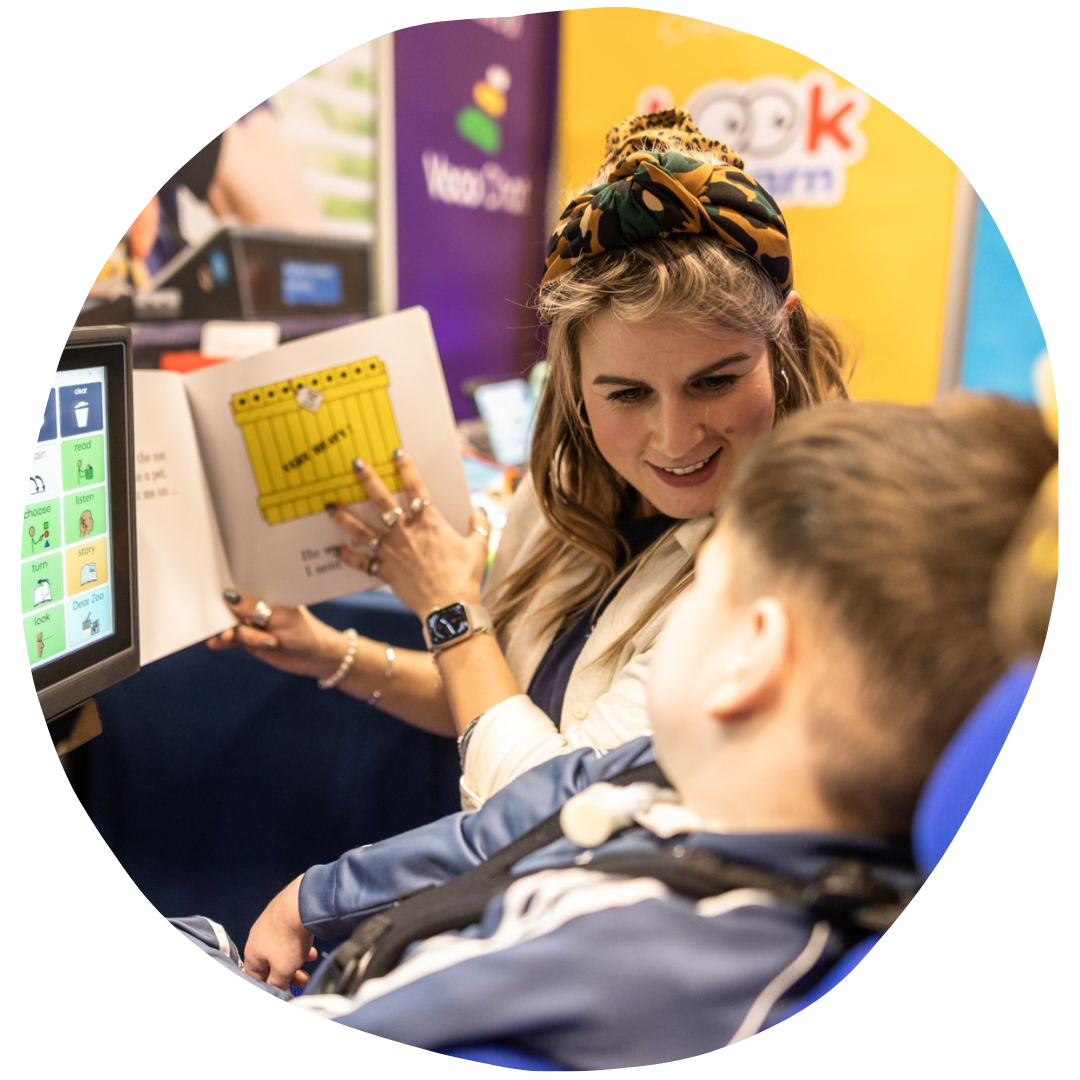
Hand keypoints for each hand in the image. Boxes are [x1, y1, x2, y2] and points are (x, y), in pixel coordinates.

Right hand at [207, 592, 348, 682]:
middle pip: (232, 606)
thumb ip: (254, 609)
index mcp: (268, 593)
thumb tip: (229, 597)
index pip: (244, 585)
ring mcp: (252, 624)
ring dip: (226, 631)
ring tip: (226, 638)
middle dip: (223, 612)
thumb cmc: (304, 632)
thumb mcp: (279, 618)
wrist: (316, 658)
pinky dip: (224, 642)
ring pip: (232, 625)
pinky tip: (215, 644)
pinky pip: (233, 640)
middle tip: (220, 622)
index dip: (229, 586)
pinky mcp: (250, 641)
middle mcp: (258, 607)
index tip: (213, 588)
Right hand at [244, 876, 317, 989]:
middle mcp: (256, 938)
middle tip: (304, 980)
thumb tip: (276, 991)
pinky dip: (299, 944)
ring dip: (296, 959)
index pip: (256, 978)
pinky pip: (288, 935)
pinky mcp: (282, 913)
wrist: (301, 904)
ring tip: (310, 959)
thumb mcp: (282, 970)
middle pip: (270, 964)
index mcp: (251, 954)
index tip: (286, 992)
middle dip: (288, 974)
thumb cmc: (288, 941)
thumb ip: (277, 985)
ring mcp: (269, 924)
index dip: (270, 988)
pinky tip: (311, 946)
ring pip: (281, 950)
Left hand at [330, 450, 489, 617]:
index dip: (406, 467)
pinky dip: (348, 556)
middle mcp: (406, 532)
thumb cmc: (466, 577)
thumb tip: (478, 509)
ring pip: (362, 529)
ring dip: (344, 517)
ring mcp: (392, 551)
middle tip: (355, 464)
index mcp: (429, 522)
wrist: (450, 608)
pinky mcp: (384, 571)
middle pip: (381, 500)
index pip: (416, 487)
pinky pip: (361, 562)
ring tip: (330, 506)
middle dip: (367, 480)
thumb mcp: (479, 546)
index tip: (396, 452)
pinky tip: (335, 549)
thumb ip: (479, 524)